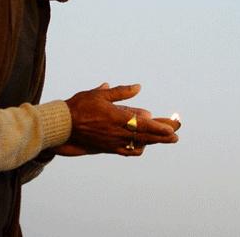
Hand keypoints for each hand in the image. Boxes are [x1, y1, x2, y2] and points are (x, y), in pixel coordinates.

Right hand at [63, 83, 177, 156]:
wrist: (63, 126)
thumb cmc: (80, 106)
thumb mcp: (100, 94)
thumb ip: (121, 92)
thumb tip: (138, 87)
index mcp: (117, 119)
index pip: (144, 125)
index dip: (159, 127)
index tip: (173, 128)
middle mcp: (118, 133)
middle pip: (146, 137)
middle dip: (163, 136)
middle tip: (176, 136)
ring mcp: (113, 143)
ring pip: (139, 145)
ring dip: (152, 142)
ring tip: (164, 138)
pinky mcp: (108, 149)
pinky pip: (127, 151)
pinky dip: (138, 148)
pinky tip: (143, 145)